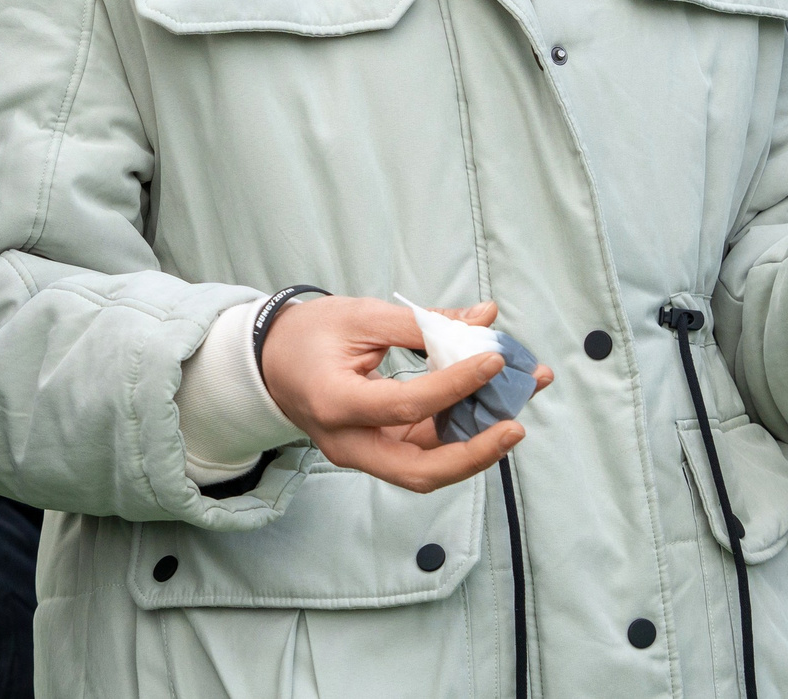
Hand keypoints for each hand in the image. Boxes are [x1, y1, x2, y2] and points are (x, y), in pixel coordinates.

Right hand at [260, 297, 552, 494]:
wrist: (270, 362)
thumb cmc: (309, 334)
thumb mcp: (361, 316)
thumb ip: (424, 322)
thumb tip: (485, 319)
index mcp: (334, 403)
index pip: (406, 404)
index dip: (455, 384)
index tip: (494, 358)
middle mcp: (347, 443)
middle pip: (420, 471)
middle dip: (475, 452)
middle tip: (516, 424)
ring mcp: (362, 454)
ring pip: (427, 468)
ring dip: (477, 445)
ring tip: (516, 409)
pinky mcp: (377, 451)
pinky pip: (424, 452)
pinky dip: (459, 434)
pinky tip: (488, 406)